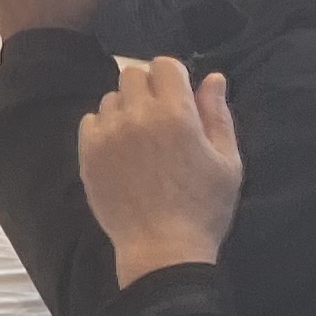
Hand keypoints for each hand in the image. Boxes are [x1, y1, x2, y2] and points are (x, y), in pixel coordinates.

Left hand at [78, 56, 245, 284]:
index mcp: (176, 113)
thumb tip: (214, 78)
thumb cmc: (203, 208)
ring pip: (112, 98)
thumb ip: (218, 115)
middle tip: (160, 119)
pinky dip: (104, 128)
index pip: (164, 65)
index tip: (179, 99)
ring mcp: (109, 133)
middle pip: (133, 75)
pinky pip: (91, 120)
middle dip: (148, 89)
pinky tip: (120, 152)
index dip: (173, 77)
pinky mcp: (88, 153)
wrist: (162, 250)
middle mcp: (138, 115)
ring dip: (126, 109)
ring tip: (140, 140)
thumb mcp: (227, 163)